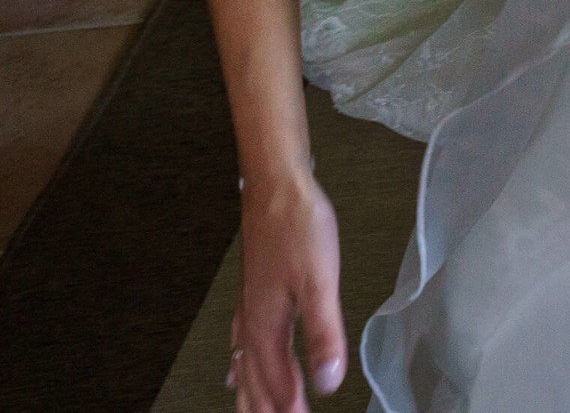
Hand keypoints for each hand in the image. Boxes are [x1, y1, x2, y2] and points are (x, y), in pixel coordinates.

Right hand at [229, 170, 344, 411]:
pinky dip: (240, 365)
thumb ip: (323, 333)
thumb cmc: (297, 227)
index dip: (287, 407)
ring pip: (245, 364)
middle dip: (264, 406)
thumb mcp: (320, 282)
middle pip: (255, 379)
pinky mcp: (255, 292)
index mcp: (267, 325)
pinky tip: (235, 370)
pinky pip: (241, 342)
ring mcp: (250, 307)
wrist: (277, 187)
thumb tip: (327, 379)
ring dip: (251, 392)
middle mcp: (253, 321)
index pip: (276, 381)